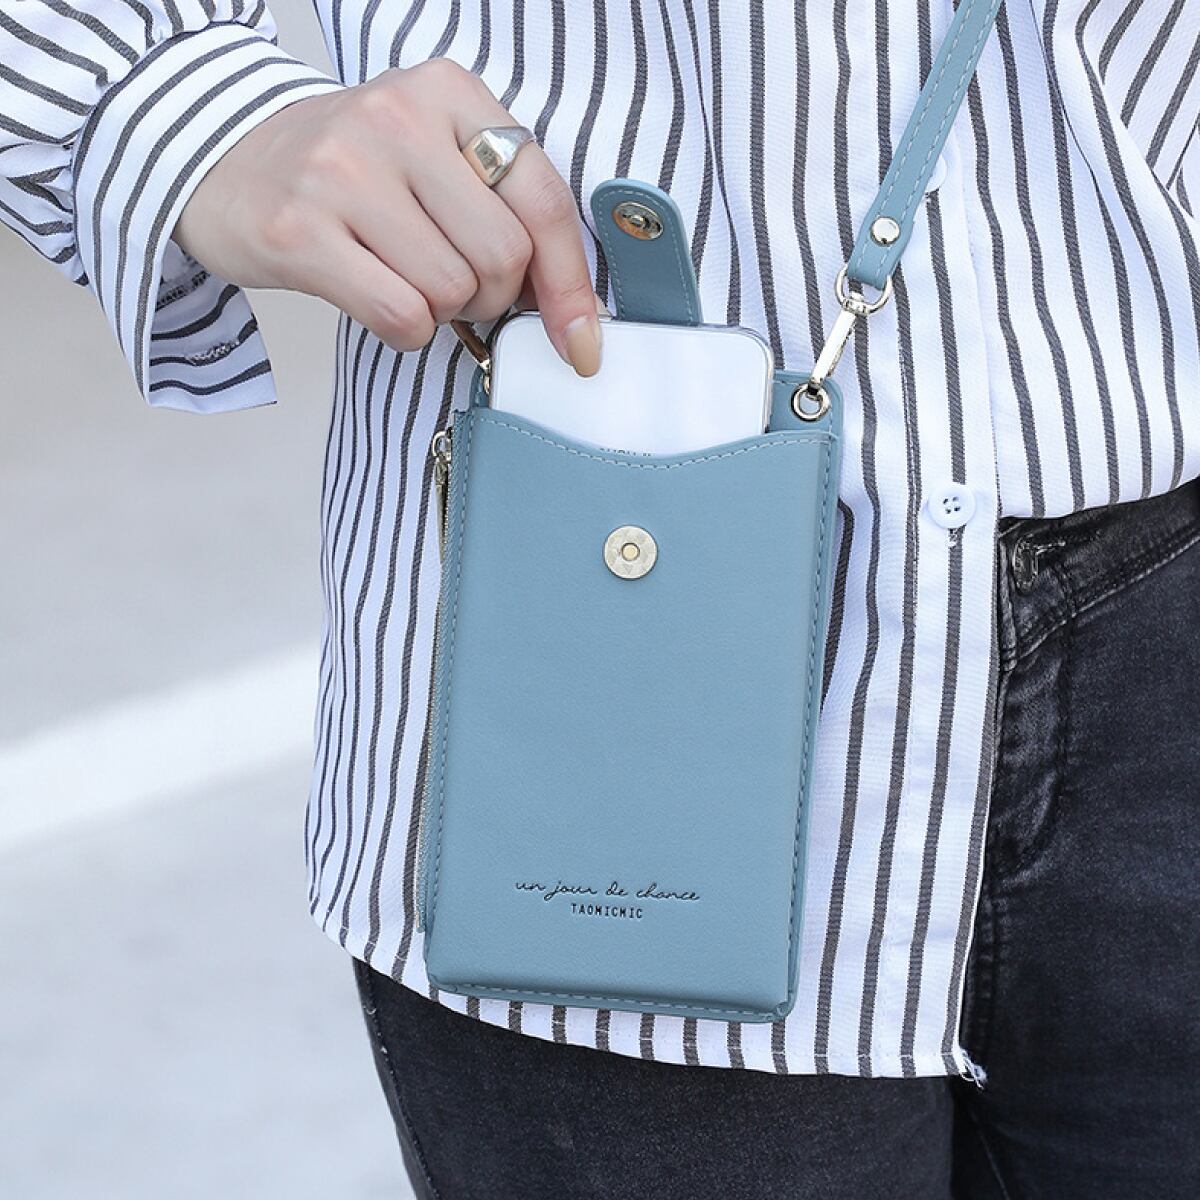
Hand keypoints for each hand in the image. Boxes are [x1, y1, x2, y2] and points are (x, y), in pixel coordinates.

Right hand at [172, 59, 603, 374]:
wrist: (222, 158)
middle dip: (492, 296)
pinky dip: (406, 330)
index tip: (580, 342)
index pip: (544, 200)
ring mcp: (342, 172)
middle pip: (503, 257)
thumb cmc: (348, 170)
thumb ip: (501, 203)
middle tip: (456, 287)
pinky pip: (402, 316)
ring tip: (405, 280)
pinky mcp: (300, 231)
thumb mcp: (432, 151)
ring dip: (442, 312)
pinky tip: (379, 300)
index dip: (571, 285)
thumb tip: (566, 306)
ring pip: (452, 291)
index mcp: (448, 92)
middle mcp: (396, 119)